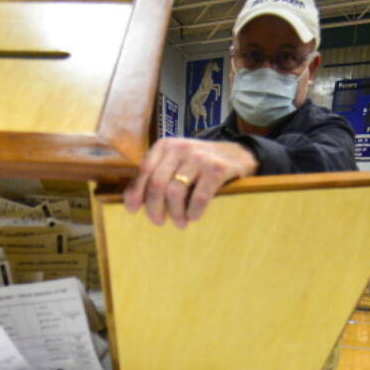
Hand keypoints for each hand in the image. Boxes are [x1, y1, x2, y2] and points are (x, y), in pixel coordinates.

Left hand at [123, 137, 257, 227]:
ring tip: (180, 223)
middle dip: (155, 208)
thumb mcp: (175, 162)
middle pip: (157, 184)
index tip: (133, 211)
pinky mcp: (217, 169)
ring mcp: (199, 158)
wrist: (236, 154)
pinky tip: (194, 217)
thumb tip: (133, 202)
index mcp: (165, 146)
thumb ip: (156, 174)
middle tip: (158, 222)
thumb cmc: (199, 164)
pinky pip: (199, 197)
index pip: (144, 170)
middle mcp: (180, 149)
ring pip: (176, 192)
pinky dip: (194, 212)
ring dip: (175, 213)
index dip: (136, 192)